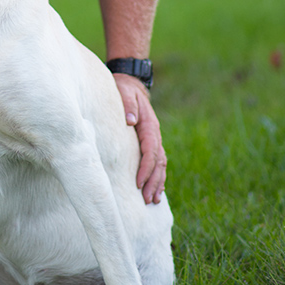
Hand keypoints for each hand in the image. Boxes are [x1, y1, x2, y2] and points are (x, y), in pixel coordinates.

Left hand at [113, 73, 166, 204]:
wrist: (131, 84)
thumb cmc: (124, 89)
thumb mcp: (124, 92)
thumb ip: (127, 105)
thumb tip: (130, 121)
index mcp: (149, 125)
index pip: (150, 151)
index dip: (145, 168)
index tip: (138, 183)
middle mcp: (154, 134)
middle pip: (158, 162)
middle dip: (153, 182)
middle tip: (146, 199)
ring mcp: (154, 138)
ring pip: (161, 164)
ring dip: (157, 183)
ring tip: (153, 201)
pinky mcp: (151, 141)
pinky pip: (158, 161)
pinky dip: (158, 176)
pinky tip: (156, 189)